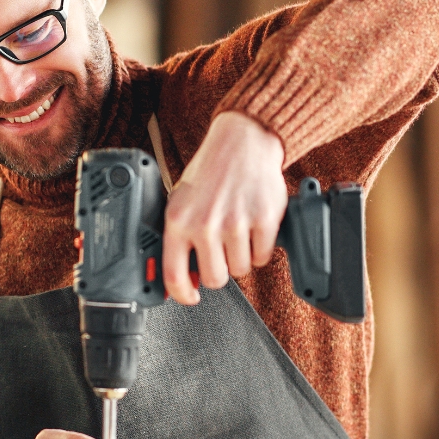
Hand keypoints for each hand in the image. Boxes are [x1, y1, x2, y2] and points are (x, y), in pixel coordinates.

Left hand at [163, 112, 288, 304]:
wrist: (242, 142)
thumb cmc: (210, 172)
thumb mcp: (180, 202)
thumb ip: (178, 237)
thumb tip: (180, 277)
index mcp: (178, 221)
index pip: (174, 275)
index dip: (183, 294)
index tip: (190, 297)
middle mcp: (205, 224)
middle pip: (214, 279)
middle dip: (220, 271)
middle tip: (221, 253)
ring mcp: (236, 223)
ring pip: (240, 270)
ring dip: (241, 258)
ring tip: (237, 232)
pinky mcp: (264, 220)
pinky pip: (263, 257)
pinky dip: (261, 248)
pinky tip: (254, 228)